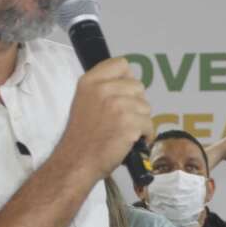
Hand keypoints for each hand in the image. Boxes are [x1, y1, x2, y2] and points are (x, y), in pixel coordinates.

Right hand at [58, 57, 152, 181]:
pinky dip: (144, 135)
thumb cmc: (82, 137)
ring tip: (125, 132)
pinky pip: (149, 124)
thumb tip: (130, 84)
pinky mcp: (129, 123)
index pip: (120, 64)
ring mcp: (117, 106)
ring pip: (146, 106)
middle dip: (136, 103)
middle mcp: (103, 90)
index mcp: (90, 81)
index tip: (125, 93)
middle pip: (138, 86)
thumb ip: (103, 89)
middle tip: (123, 119)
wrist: (76, 162)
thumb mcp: (84, 101)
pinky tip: (131, 141)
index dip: (127, 79)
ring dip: (140, 120)